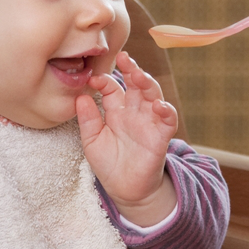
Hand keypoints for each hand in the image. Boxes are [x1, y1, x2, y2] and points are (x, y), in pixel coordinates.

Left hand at [77, 51, 178, 224]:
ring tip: (139, 75)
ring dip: (148, 83)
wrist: (125, 190)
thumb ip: (88, 120)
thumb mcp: (92, 141)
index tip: (93, 78)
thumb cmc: (109, 164)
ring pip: (153, 95)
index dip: (104, 81)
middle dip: (131, 69)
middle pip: (136, 84)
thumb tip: (79, 96)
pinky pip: (168, 120)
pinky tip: (159, 105)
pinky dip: (166, 110)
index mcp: (117, 111)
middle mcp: (134, 112)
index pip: (113, 88)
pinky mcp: (161, 136)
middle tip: (123, 58)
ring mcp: (149, 122)